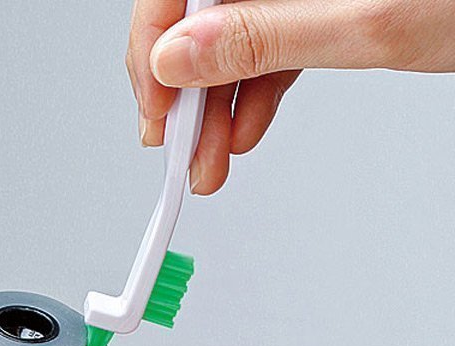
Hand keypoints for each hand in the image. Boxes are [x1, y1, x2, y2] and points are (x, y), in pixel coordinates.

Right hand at [128, 0, 454, 193]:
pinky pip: (267, 54)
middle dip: (185, 97)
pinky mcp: (314, 8)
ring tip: (209, 161)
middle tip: (181, 152)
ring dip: (215, 110)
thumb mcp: (361, 21)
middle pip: (199, 24)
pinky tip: (242, 134)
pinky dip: (252, 99)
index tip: (156, 112)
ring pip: (230, 47)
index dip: (154, 52)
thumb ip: (263, 36)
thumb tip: (179, 59)